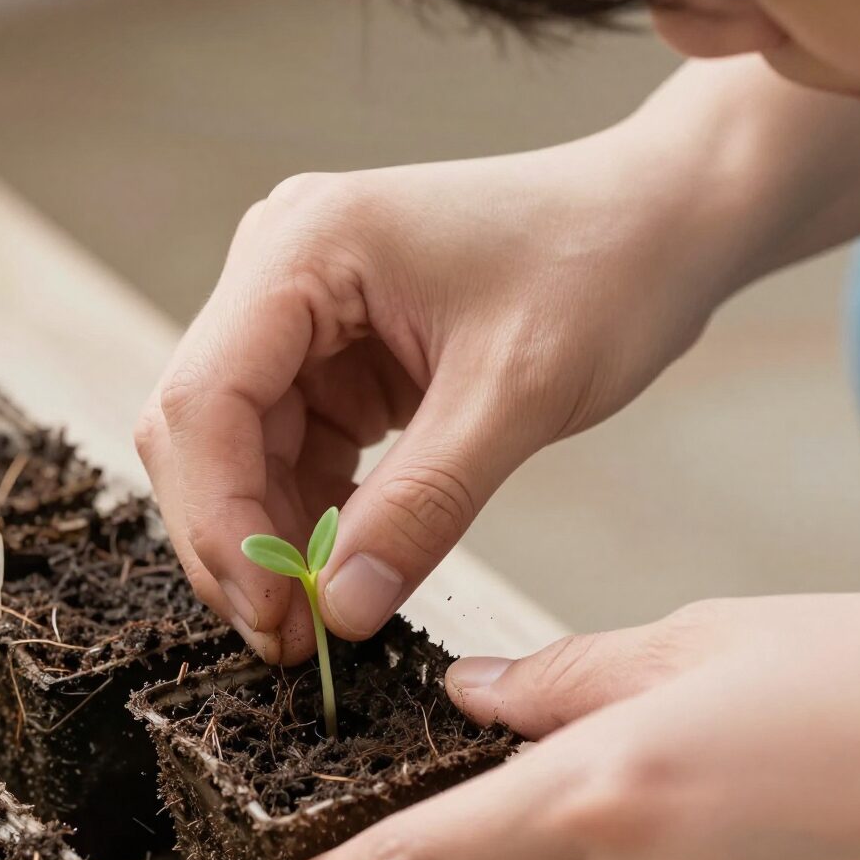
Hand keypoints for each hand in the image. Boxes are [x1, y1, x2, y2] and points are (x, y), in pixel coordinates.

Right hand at [136, 130, 740, 663]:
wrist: (659, 220)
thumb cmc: (602, 268)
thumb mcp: (515, 397)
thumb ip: (420, 508)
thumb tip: (339, 613)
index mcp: (303, 246)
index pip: (204, 400)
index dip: (219, 521)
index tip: (273, 613)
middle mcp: (276, 268)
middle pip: (199, 430)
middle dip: (234, 541)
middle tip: (288, 639)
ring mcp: (297, 312)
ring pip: (234, 452)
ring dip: (266, 540)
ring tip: (320, 619)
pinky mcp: (327, 354)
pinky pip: (286, 452)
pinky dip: (304, 518)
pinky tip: (342, 568)